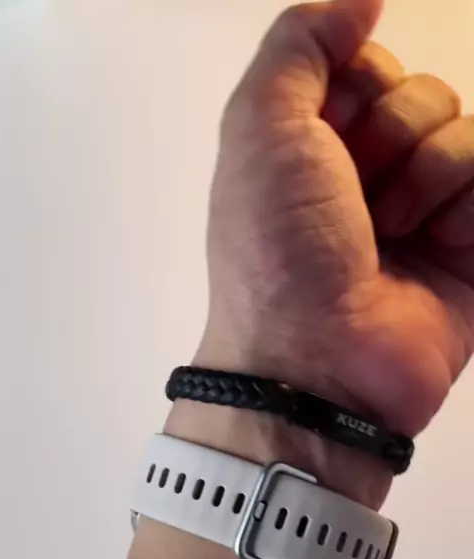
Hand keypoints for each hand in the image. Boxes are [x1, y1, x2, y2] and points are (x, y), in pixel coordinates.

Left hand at [200, 0, 473, 441]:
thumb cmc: (278, 248)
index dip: (359, 89)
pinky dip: (472, 205)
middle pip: (424, 96)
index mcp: (316, 148)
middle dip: (395, 135)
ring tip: (396, 231)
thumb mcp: (260, 126)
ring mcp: (424, 217)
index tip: (332, 136)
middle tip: (361, 199)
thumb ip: (302, 45)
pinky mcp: (471, 254)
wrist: (318, 359)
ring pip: (467, 135)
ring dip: (432, 173)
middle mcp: (371, 179)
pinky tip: (442, 242)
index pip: (370, 70)